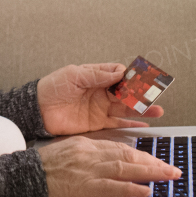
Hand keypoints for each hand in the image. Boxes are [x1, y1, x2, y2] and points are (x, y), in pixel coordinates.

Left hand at [38, 63, 164, 135]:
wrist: (37, 110)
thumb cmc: (52, 88)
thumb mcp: (73, 75)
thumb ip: (96, 75)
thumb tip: (119, 72)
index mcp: (95, 77)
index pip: (119, 75)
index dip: (131, 77)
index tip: (143, 79)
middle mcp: (101, 92)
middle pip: (127, 93)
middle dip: (142, 95)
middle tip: (155, 96)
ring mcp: (100, 108)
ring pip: (126, 108)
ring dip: (142, 110)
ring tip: (158, 110)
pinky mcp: (97, 123)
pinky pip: (118, 124)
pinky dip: (131, 124)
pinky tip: (144, 124)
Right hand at [38, 135, 179, 196]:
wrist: (23, 176)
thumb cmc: (42, 167)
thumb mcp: (66, 152)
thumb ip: (87, 155)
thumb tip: (106, 161)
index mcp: (86, 144)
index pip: (119, 147)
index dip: (140, 154)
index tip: (155, 160)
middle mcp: (90, 153)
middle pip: (127, 155)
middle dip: (152, 162)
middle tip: (172, 168)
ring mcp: (88, 169)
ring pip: (125, 168)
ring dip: (150, 172)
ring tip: (168, 176)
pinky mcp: (85, 186)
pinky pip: (113, 186)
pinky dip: (131, 188)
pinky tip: (145, 191)